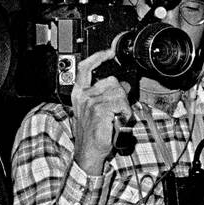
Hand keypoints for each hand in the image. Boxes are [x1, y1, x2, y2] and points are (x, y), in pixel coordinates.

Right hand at [71, 47, 133, 175]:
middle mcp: (84, 96)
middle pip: (112, 81)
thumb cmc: (92, 134)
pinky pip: (121, 104)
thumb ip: (106, 96)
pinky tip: (118, 121)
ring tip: (116, 118)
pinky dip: (125, 113)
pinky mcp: (99, 110)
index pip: (85, 68)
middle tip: (117, 110)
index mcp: (79, 93)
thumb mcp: (96, 111)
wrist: (88, 152)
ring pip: (119, 93)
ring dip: (124, 106)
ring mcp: (91, 103)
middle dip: (120, 94)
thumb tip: (123, 85)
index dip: (98, 57)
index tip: (109, 52)